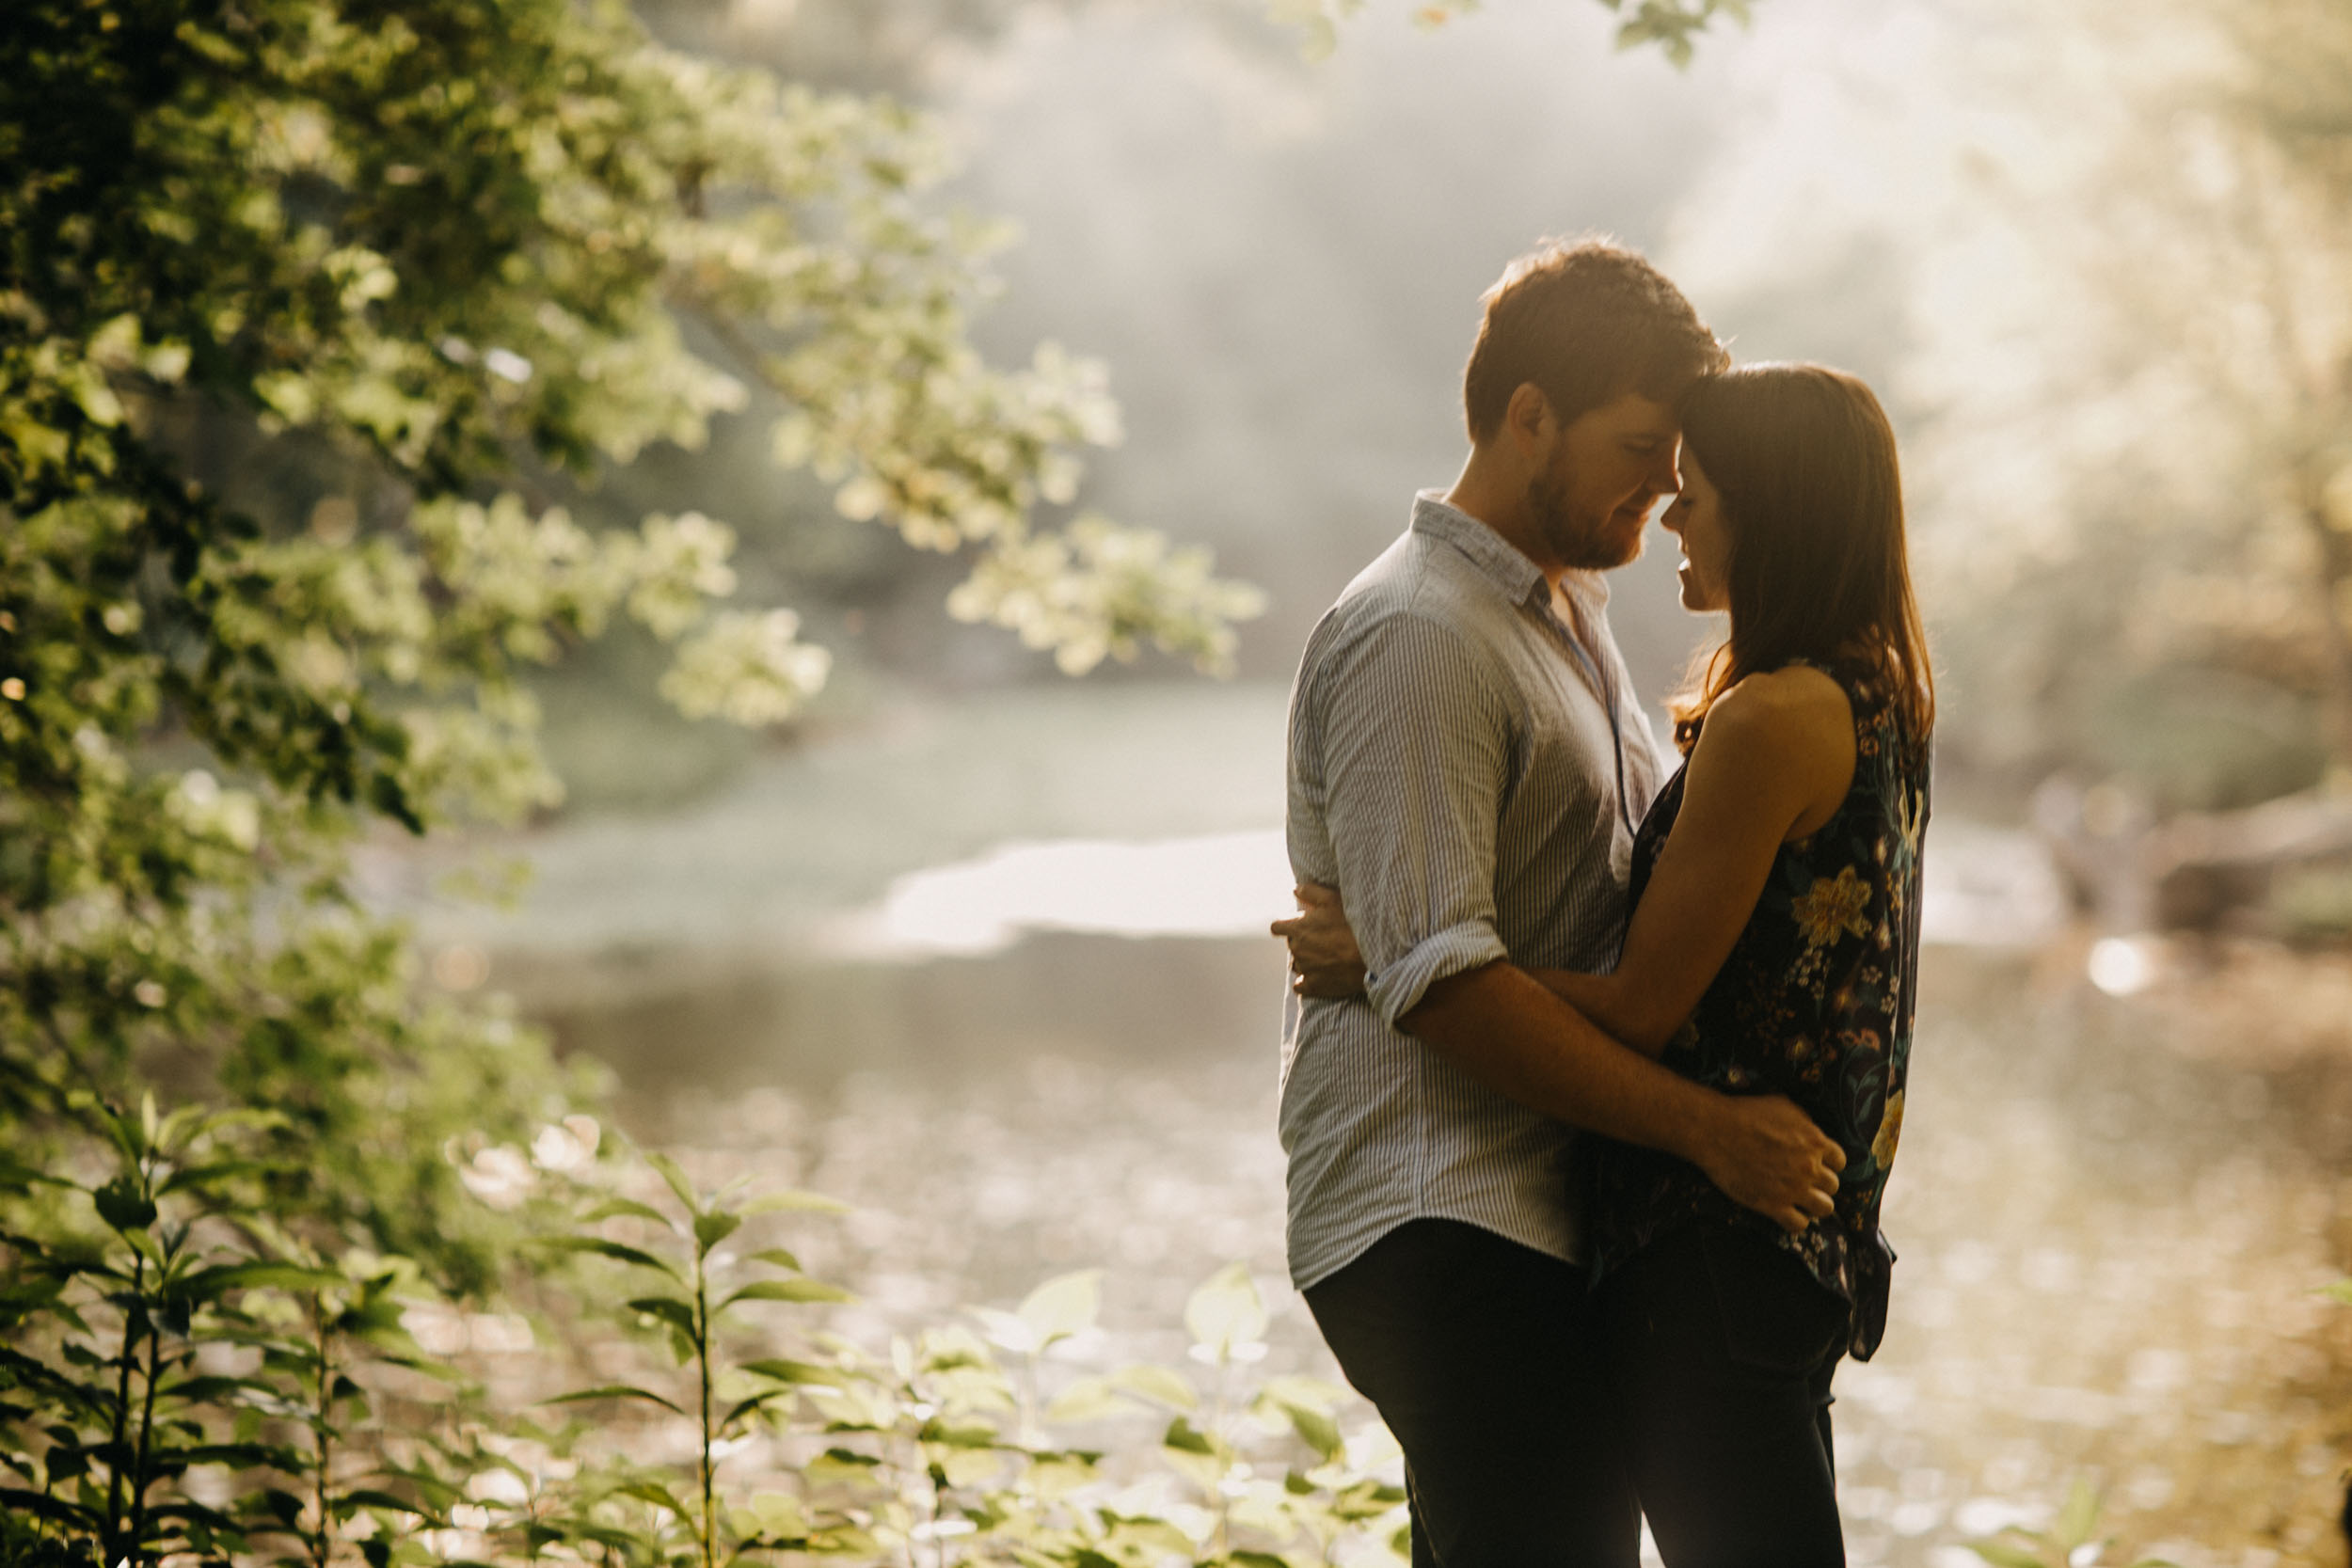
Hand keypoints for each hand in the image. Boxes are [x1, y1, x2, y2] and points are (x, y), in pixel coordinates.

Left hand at [1270, 883, 1368, 998]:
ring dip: (1306, 961)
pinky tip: (1318, 977)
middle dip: (1302, 941)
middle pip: (1291, 945)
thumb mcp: (1332, 898)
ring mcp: (1305, 969)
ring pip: (1296, 965)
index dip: (1286, 926)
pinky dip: (1306, 982)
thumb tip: (1295, 890)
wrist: (1370, 956)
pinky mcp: (1314, 986)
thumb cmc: (1351, 925)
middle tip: (1322, 939)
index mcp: (1297, 928)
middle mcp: (1297, 949)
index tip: (1298, 926)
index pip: (1277, 927)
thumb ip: (1310, 892)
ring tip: (1325, 957)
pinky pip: (1300, 986)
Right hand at [1687, 1094, 1844, 1233]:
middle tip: (1803, 1181)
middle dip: (1820, 1183)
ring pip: (1824, 1208)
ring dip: (1814, 1204)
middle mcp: (1809, 1168)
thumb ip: (1806, 1123)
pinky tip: (1786, 1213)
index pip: (1839, 1161)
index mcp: (1815, 1142)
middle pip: (1833, 1185)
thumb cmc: (1747, 1113)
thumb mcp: (1784, 1106)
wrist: (1715, 1131)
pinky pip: (1798, 1225)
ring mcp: (1793, 1189)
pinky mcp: (1773, 1206)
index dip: (1828, 1163)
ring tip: (1800, 1200)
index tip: (1816, 1164)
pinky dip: (1796, 1221)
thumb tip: (1813, 1133)